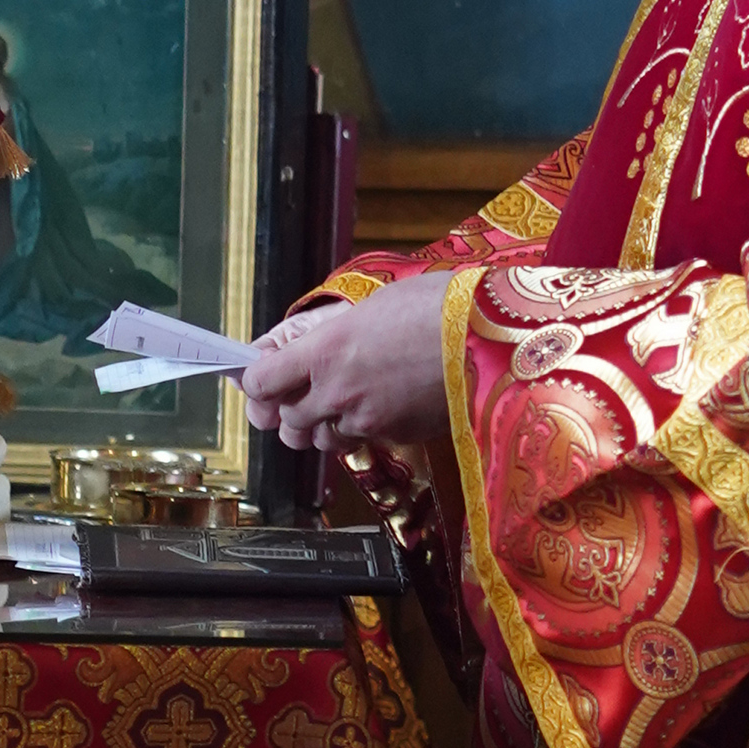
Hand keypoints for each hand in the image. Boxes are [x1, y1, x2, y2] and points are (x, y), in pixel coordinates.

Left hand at [242, 277, 452, 453]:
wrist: (491, 337)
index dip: (257, 382)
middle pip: (288, 421)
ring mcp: (367, 421)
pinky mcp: (396, 437)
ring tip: (340, 403)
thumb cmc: (438, 306)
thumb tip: (311, 344)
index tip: (262, 377)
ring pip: (322, 440)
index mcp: (325, 350)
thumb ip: (333, 332)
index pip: (261, 382)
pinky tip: (380, 405)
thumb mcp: (374, 305)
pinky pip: (363, 441)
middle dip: (290, 410)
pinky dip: (362, 430)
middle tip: (300, 394)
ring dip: (323, 426)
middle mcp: (337, 392)